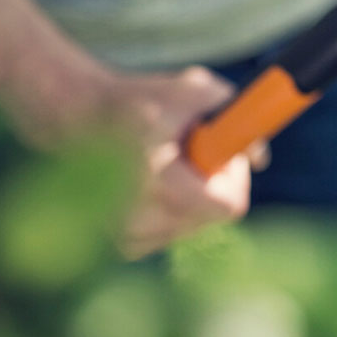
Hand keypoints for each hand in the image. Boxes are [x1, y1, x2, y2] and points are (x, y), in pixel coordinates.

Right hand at [0, 0, 259, 259]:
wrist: (75, 118)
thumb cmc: (141, 101)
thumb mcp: (193, 90)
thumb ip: (236, 115)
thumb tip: (260, 157)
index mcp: (154, 172)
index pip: (224, 206)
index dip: (234, 178)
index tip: (223, 154)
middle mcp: (138, 211)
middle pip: (212, 216)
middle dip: (214, 184)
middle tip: (198, 153)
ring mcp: (128, 233)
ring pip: (194, 227)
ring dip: (194, 198)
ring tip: (171, 164)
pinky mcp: (123, 245)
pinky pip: (173, 235)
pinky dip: (174, 211)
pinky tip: (156, 183)